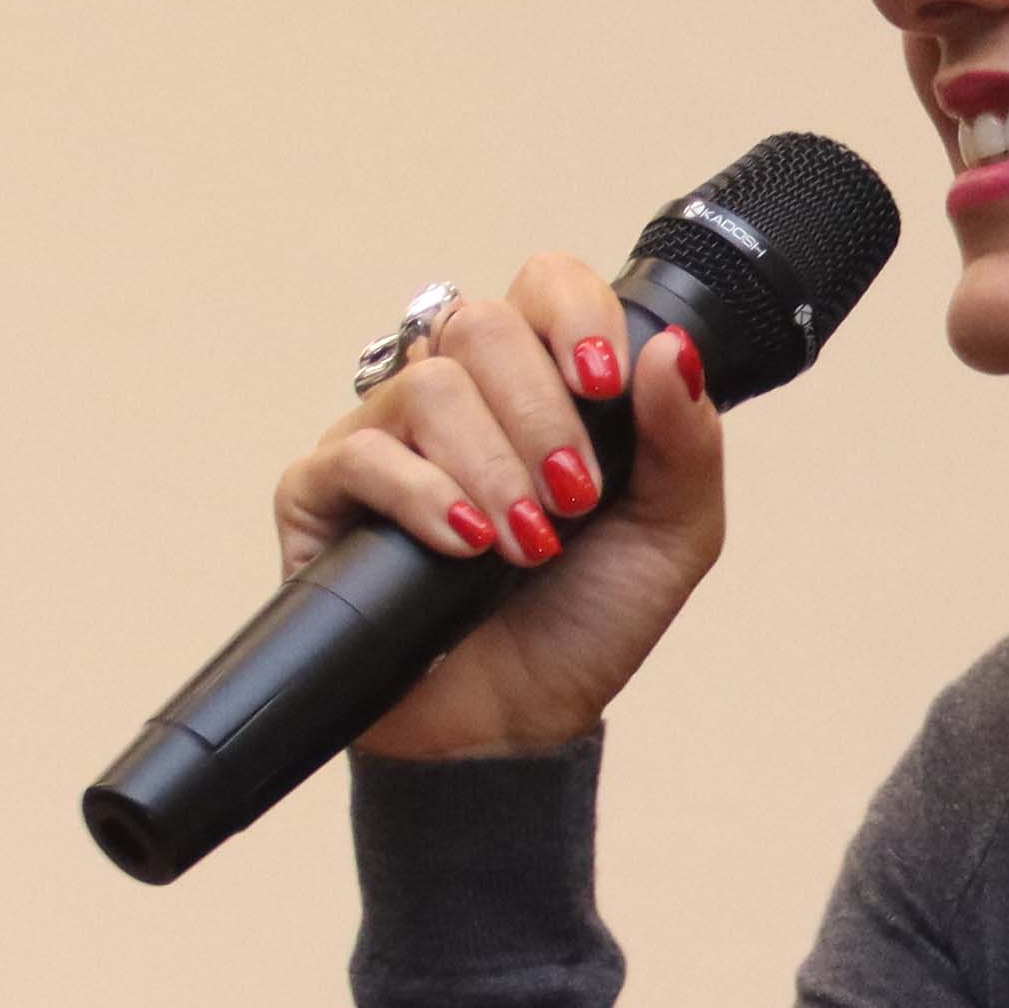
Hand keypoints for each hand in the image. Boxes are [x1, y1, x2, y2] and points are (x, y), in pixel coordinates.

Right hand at [274, 258, 728, 761]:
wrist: (518, 723)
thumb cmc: (587, 621)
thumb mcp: (671, 536)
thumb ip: (686, 442)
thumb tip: (672, 350)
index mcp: (540, 383)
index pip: (542, 284)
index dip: (573, 315)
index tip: (602, 385)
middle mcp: (456, 394)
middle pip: (480, 326)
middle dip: (541, 416)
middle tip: (572, 499)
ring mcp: (384, 437)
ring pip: (428, 388)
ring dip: (493, 468)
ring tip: (525, 546)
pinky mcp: (322, 494)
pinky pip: (360, 456)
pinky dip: (424, 498)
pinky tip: (464, 546)